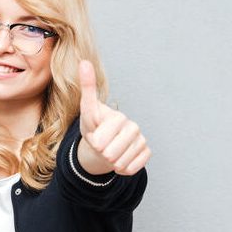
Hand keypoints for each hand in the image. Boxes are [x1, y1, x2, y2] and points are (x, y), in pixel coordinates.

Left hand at [76, 59, 150, 175]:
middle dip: (101, 154)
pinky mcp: (146, 152)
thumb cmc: (94, 127)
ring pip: (120, 162)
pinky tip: (119, 160)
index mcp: (119, 117)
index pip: (101, 140)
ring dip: (110, 162)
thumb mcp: (87, 110)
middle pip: (111, 154)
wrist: (102, 144)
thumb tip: (84, 62)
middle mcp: (133, 127)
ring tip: (109, 152)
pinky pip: (132, 168)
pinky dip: (122, 169)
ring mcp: (141, 140)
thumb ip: (87, 88)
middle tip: (101, 145)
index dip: (94, 143)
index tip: (94, 137)